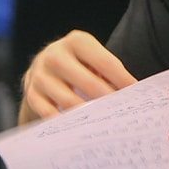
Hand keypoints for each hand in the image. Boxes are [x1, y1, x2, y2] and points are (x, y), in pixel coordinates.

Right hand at [20, 30, 136, 123]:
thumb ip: (109, 67)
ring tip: (105, 121)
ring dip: (90, 114)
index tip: (136, 93)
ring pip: (70, 102)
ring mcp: (41, 76)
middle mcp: (55, 56)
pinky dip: (68, 122)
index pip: (106, 62)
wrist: (42, 65)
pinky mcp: (32, 95)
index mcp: (76, 41)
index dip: (123, 80)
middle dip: (109, 100)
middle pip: (89, 84)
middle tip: (122, 112)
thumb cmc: (78, 61)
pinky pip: (51, 114)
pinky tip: (81, 127)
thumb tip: (132, 89)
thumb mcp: (92, 54)